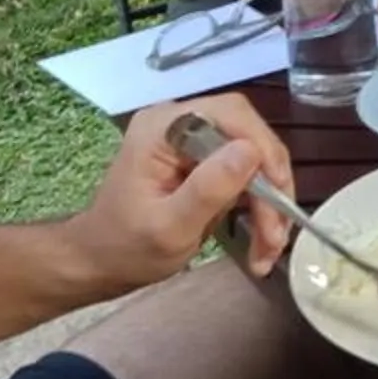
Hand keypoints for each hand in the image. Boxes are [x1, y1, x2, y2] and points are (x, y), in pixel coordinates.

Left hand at [71, 96, 293, 287]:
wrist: (99, 263)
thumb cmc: (126, 249)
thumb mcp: (169, 227)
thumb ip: (208, 189)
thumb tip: (251, 151)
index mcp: (163, 128)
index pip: (231, 115)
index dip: (263, 150)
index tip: (279, 195)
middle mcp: (178, 123)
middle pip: (247, 135)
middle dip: (271, 185)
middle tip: (277, 233)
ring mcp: (190, 142)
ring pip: (252, 158)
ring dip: (269, 202)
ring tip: (269, 247)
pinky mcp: (200, 162)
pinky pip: (243, 174)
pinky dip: (257, 206)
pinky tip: (260, 239)